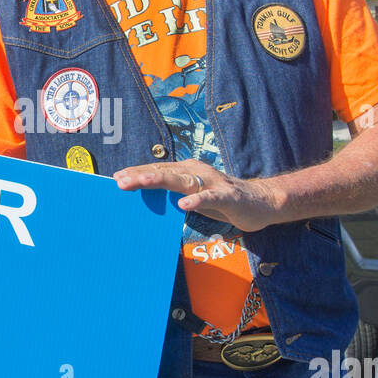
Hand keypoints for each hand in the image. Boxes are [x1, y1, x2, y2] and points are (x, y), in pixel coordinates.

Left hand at [112, 157, 280, 232]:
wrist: (260, 202)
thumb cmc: (223, 200)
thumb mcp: (194, 197)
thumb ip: (174, 195)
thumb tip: (148, 200)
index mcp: (188, 172)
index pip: (158, 171)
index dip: (138, 173)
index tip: (116, 178)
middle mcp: (198, 172)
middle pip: (165, 173)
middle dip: (141, 176)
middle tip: (119, 181)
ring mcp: (213, 183)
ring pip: (182, 180)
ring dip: (160, 181)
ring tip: (141, 183)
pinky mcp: (228, 196)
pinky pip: (211, 197)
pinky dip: (197, 200)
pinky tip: (183, 205)